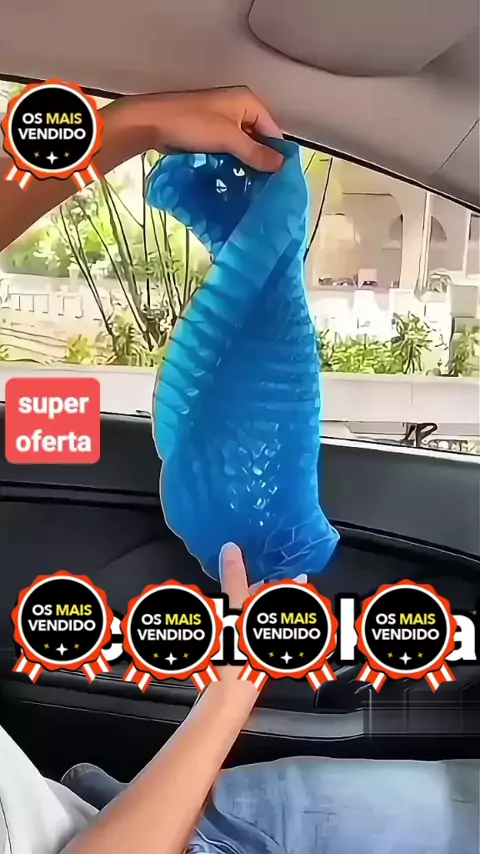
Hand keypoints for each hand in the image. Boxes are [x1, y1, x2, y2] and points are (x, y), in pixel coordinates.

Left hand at [113, 86, 284, 171]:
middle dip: (262, 160)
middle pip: (259, 137)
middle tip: (266, 187)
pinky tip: (235, 179)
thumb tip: (281, 165)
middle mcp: (238, 107)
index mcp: (248, 101)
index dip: (277, 154)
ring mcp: (223, 120)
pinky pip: (229, 148)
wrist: (154, 122)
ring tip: (253, 187)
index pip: (273, 129)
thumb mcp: (229, 138)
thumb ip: (256, 152)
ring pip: (244, 144)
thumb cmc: (192, 124)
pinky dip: (233, 162)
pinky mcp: (210, 132)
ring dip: (247, 163)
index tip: (280, 180)